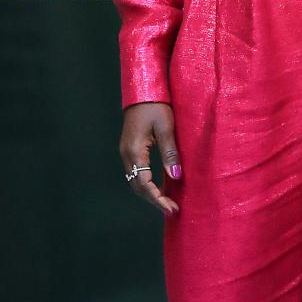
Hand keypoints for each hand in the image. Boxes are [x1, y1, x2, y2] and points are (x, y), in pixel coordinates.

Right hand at [120, 102, 181, 216]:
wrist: (142, 91)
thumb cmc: (155, 106)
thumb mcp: (166, 128)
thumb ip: (170, 153)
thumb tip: (175, 176)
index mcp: (134, 151)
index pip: (144, 183)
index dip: (158, 199)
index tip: (172, 209)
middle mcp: (126, 154)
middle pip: (138, 186)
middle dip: (154, 200)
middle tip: (172, 209)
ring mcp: (126, 152)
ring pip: (136, 180)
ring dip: (151, 193)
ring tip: (168, 202)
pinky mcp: (130, 149)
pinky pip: (137, 172)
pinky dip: (148, 183)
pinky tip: (160, 186)